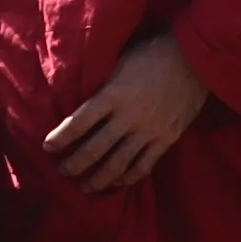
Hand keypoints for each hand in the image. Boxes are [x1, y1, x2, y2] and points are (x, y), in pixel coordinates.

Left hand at [39, 33, 212, 193]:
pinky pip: (143, 166)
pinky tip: (117, 182)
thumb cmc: (152, 55)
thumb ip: (103, 85)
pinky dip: (128, 178)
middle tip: (63, 172)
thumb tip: (78, 98)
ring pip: (118, 165)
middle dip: (75, 164)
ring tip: (86, 186)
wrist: (193, 59)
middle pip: (94, 150)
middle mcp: (128, 117)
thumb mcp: (120, 62)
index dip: (60, 137)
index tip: (47, 147)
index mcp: (112, 95)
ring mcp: (148, 131)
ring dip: (98, 179)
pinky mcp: (166, 140)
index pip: (78, 122)